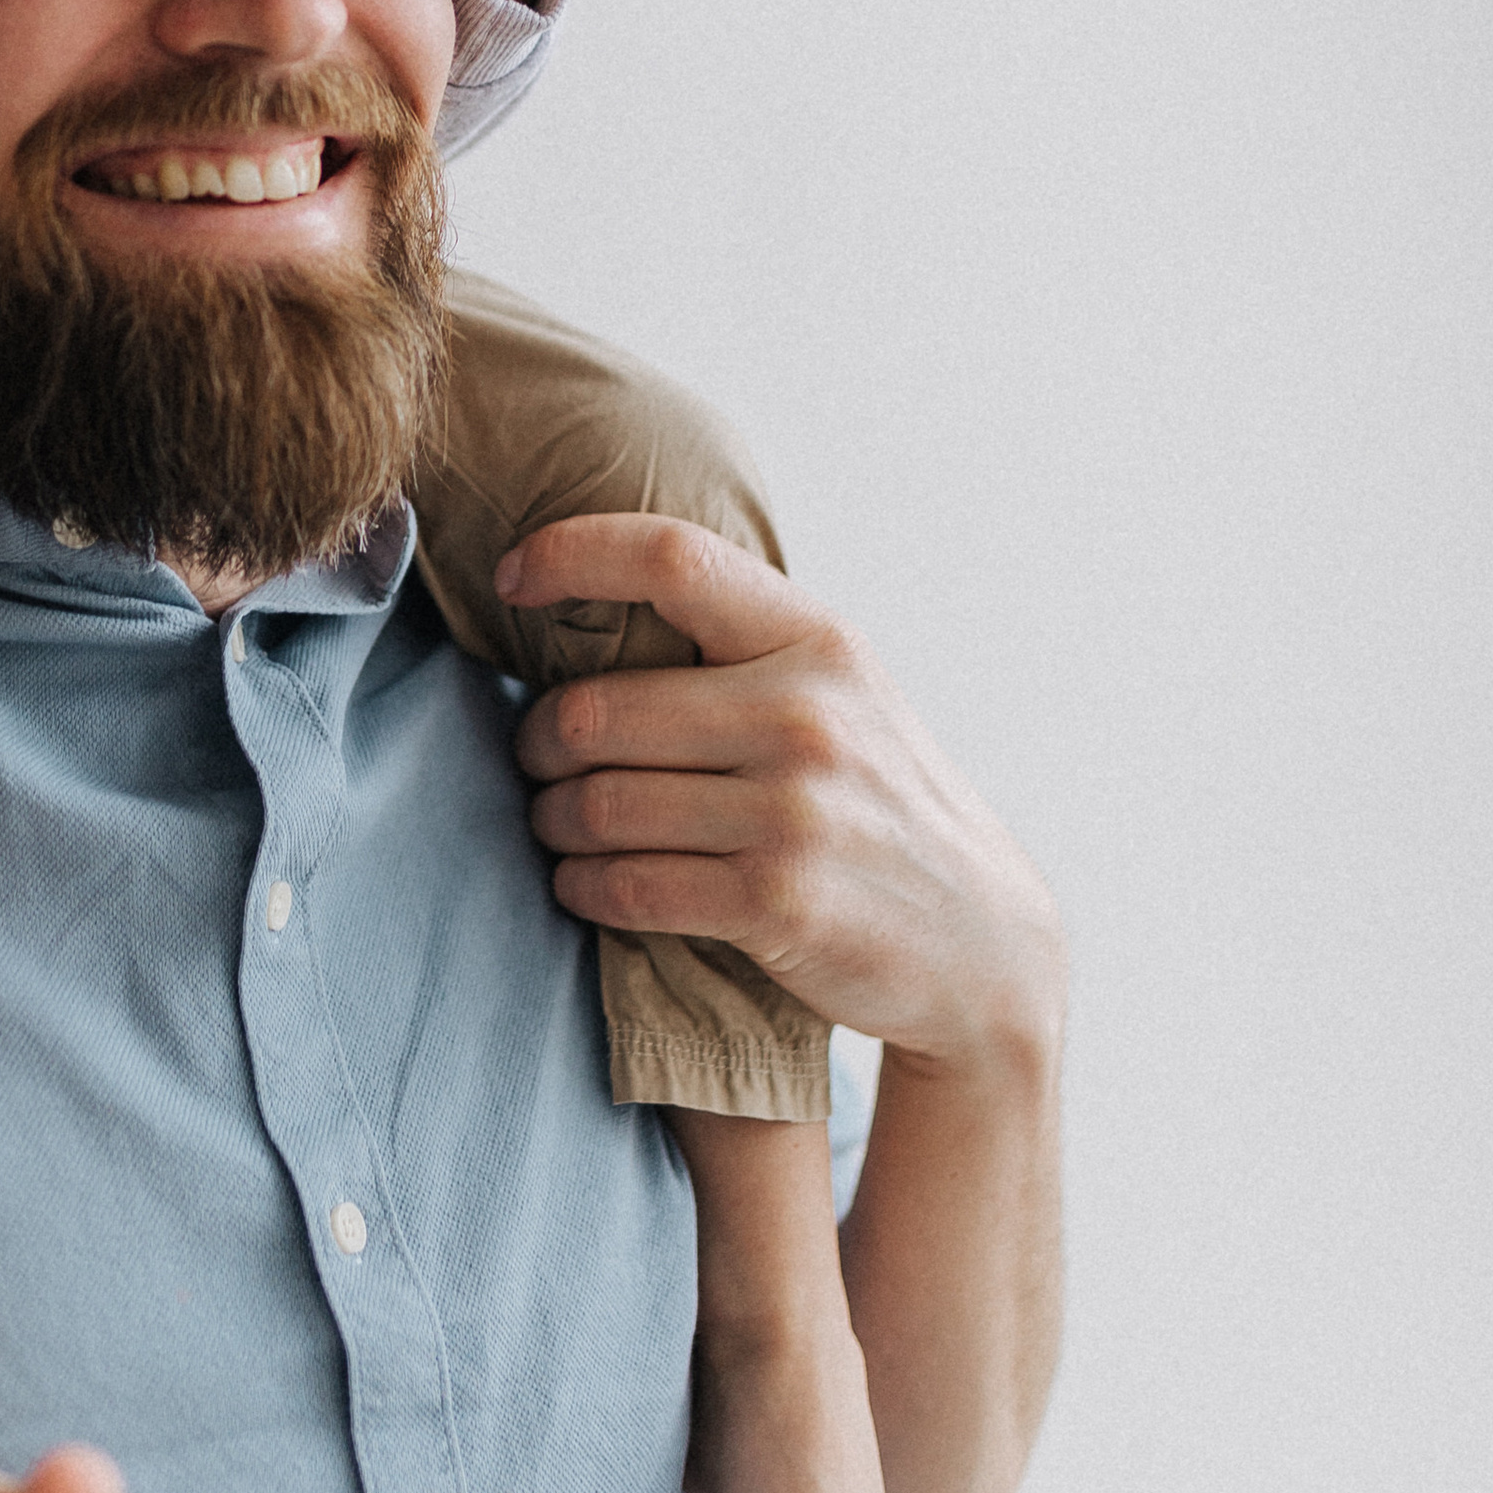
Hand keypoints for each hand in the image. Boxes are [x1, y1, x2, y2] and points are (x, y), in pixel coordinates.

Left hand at [506, 517, 1063, 1076]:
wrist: (980, 940)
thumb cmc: (878, 802)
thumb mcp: (842, 693)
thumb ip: (742, 645)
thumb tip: (587, 601)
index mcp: (818, 642)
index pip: (673, 558)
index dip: (572, 552)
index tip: (513, 577)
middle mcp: (806, 716)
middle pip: (599, 708)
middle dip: (539, 739)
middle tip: (535, 757)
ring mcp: (792, 813)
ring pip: (597, 803)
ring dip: (551, 820)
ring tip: (557, 823)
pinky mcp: (775, 903)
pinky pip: (625, 884)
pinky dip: (582, 886)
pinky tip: (584, 882)